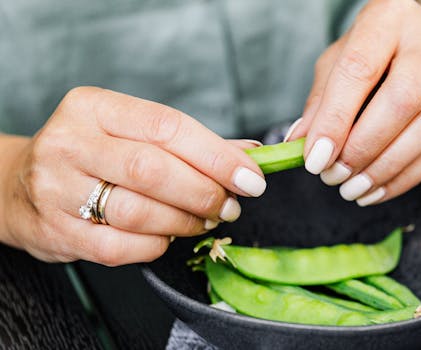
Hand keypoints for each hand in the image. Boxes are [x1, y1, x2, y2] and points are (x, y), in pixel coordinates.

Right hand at [0, 87, 265, 264]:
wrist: (20, 185)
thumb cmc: (90, 155)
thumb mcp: (130, 133)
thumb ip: (190, 143)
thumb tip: (250, 153)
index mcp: (94, 107)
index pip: (167, 127)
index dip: (217, 155)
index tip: (251, 177)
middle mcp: (70, 142)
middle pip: (154, 170)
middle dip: (205, 192)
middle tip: (230, 205)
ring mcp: (57, 188)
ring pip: (139, 212)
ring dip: (185, 222)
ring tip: (205, 220)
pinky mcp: (55, 230)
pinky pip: (121, 247)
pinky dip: (156, 245)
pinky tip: (167, 237)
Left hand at [287, 0, 420, 205]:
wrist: (420, 40)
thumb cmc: (370, 52)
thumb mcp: (336, 63)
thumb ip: (319, 102)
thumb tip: (298, 144)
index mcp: (386, 19)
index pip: (359, 69)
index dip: (336, 120)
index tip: (316, 159)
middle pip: (403, 101)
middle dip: (363, 148)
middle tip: (334, 177)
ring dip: (385, 169)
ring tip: (353, 190)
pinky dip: (406, 177)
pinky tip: (378, 191)